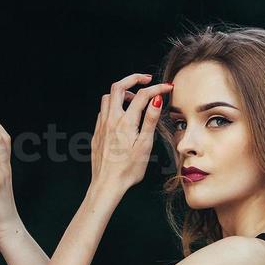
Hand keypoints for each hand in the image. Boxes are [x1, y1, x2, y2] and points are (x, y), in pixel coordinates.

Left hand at [90, 73, 170, 195]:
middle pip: (118, 86)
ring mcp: (102, 125)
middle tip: (147, 80)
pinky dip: (113, 106)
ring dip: (122, 92)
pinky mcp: (97, 132)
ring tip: (134, 99)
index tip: (167, 87)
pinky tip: (122, 116)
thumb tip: (156, 100)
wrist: (107, 185)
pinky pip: (103, 111)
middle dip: (133, 79)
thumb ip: (150, 120)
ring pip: (108, 97)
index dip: (157, 88)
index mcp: (126, 122)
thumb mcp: (145, 145)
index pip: (143, 95)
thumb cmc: (128, 169)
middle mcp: (111, 119)